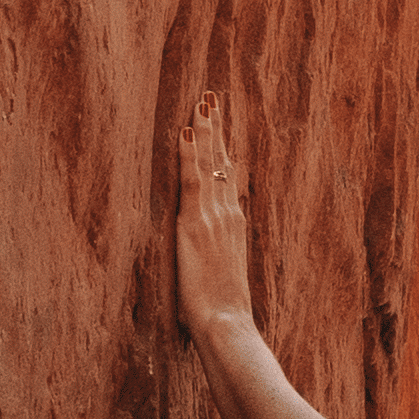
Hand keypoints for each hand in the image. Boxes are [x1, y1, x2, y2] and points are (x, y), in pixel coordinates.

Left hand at [175, 100, 253, 331]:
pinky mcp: (195, 224)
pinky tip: (186, 132)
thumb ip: (217, 255)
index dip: (222, 147)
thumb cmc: (222, 309)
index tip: (218, 123)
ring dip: (205, 130)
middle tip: (211, 97)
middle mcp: (227, 212)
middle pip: (222, 160)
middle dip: (216, 128)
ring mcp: (213, 216)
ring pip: (209, 163)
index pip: (226, 175)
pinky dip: (189, 155)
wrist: (227, 321)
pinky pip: (192, 181)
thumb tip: (209, 250)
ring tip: (202, 102)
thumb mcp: (223, 274)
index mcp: (232, 222)